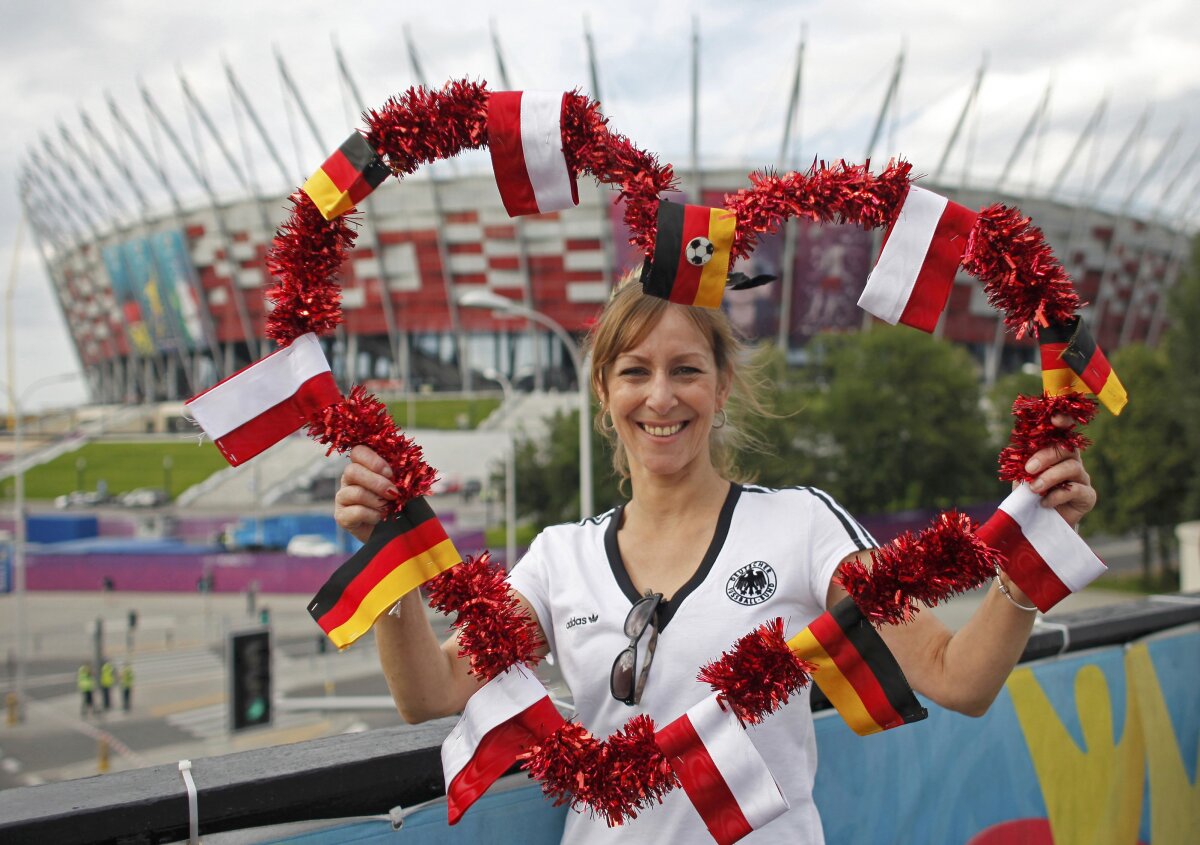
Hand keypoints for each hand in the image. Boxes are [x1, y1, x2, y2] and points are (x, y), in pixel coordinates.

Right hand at [334, 445, 400, 543]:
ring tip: (388, 507)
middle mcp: (349, 480)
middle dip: (377, 482)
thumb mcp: (401, 486)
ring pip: (355, 492)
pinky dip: (372, 515)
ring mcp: (342, 498)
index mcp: (362, 467)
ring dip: (377, 501)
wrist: (392, 531)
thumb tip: (408, 468)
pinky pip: (355, 512)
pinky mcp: (341, 516)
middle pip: (352, 471)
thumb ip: (400, 475)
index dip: (373, 460)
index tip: (390, 473)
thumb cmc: (396, 504)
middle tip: (393, 493)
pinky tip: (379, 518)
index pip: (358, 452)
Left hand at [1023, 414, 1096, 528]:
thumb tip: (1017, 449)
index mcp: (1056, 451)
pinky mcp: (1087, 497)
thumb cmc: (1030, 493)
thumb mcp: (1022, 475)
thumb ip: (1022, 461)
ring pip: (1073, 468)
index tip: (1055, 418)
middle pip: (1067, 448)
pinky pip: (1077, 491)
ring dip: (1050, 477)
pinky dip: (1057, 496)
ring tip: (1034, 488)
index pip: (1062, 431)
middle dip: (1046, 456)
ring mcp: (1082, 478)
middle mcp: (1072, 460)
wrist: (1039, 520)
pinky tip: (1044, 502)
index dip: (1062, 421)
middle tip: (1029, 468)